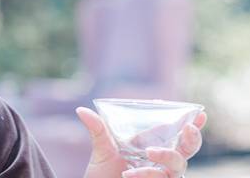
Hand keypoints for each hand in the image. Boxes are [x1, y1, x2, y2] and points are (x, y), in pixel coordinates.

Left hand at [76, 107, 205, 177]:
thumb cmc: (103, 173)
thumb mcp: (101, 149)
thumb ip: (97, 129)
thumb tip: (81, 110)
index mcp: (151, 146)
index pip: (175, 133)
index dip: (191, 123)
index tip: (200, 113)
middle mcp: (160, 163)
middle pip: (186, 150)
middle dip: (192, 139)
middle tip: (188, 128)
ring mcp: (161, 177)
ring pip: (178, 166)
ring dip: (166, 156)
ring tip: (149, 153)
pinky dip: (146, 174)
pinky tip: (129, 173)